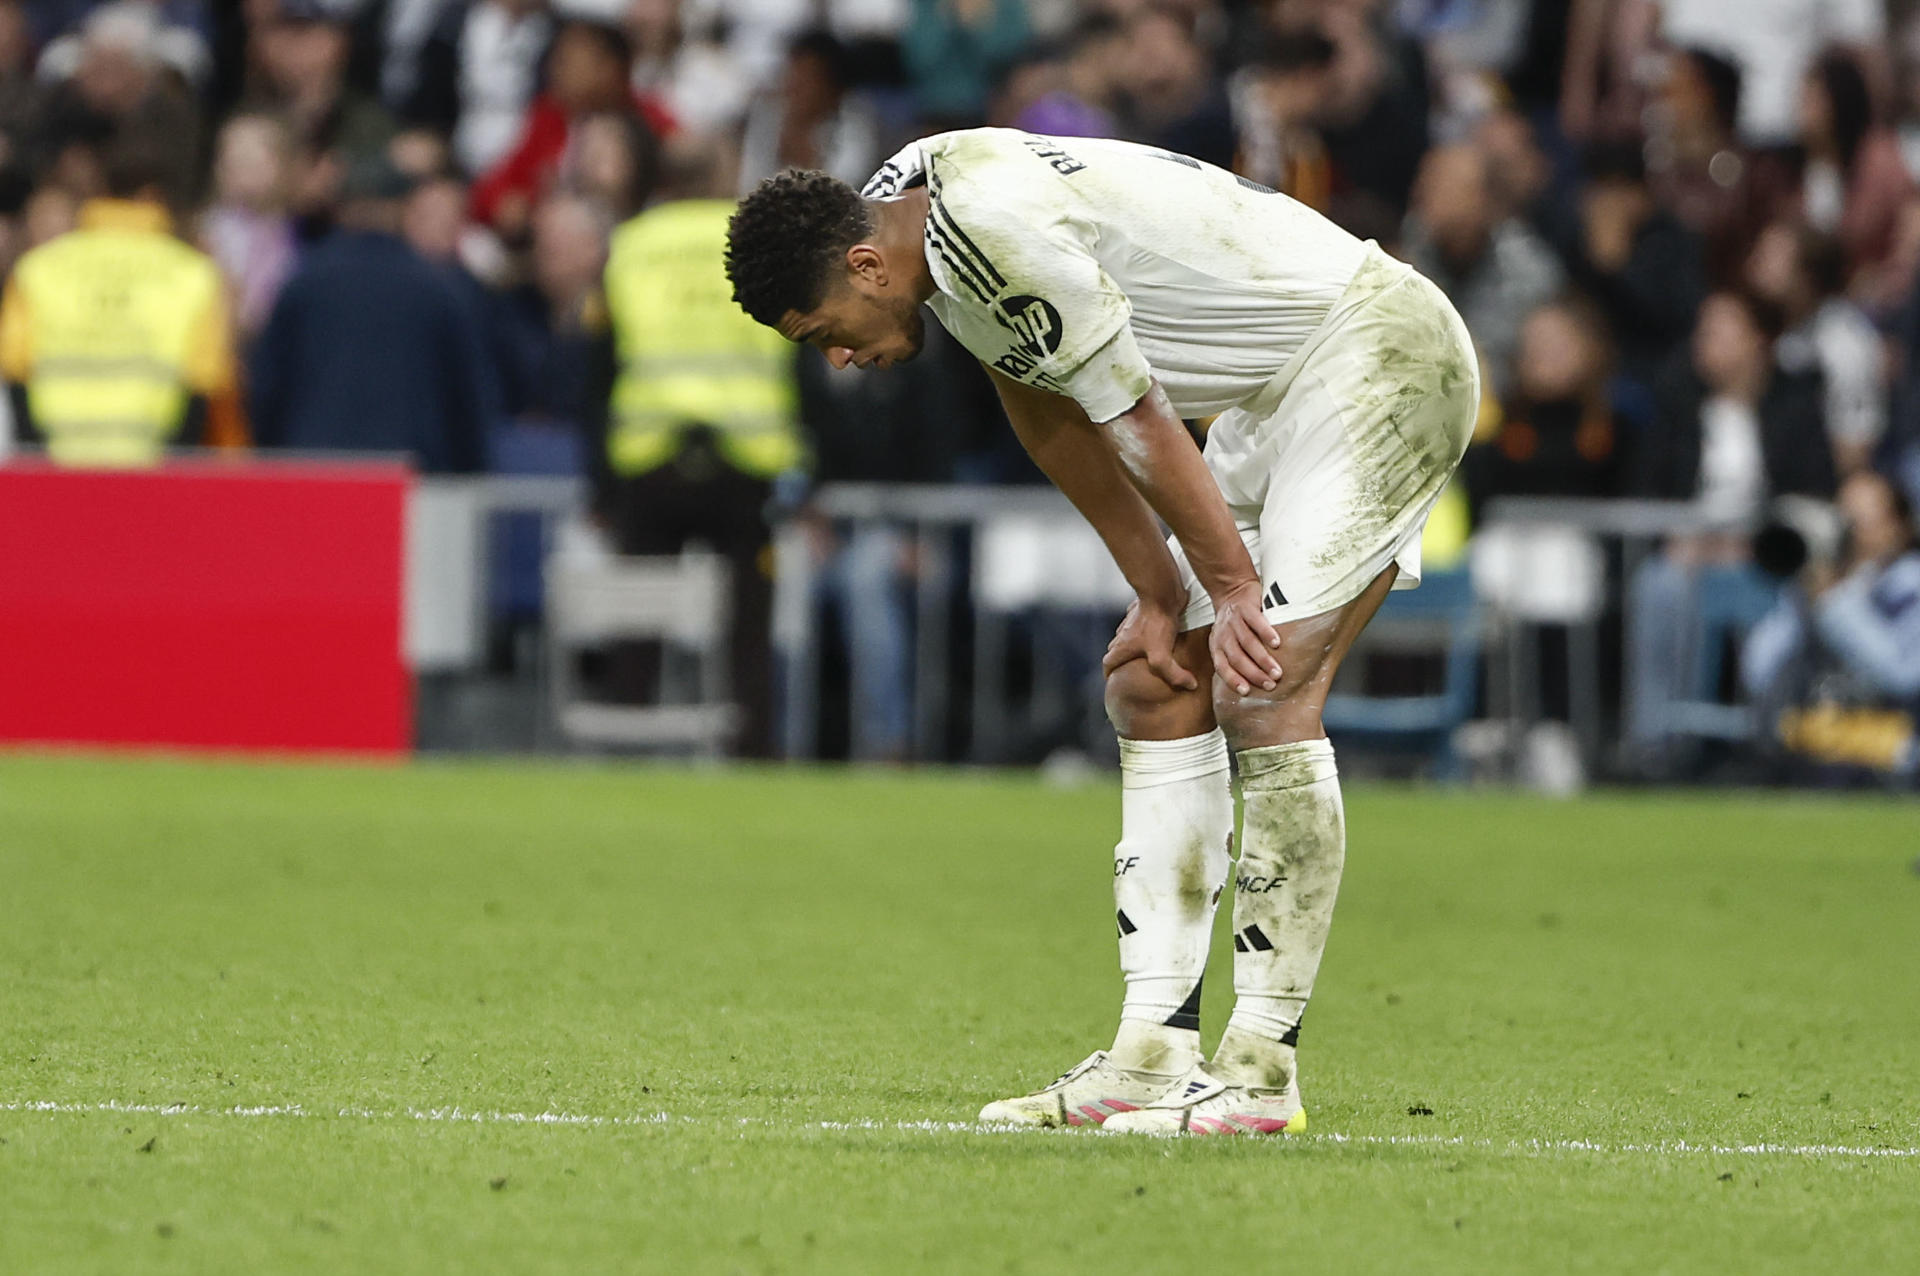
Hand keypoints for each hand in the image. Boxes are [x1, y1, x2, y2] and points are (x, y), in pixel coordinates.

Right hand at [1103, 599, 1198, 691]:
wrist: (1162, 593)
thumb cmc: (1157, 623)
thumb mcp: (1161, 655)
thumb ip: (1172, 674)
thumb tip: (1190, 685)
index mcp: (1121, 646)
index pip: (1108, 664)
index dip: (1110, 674)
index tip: (1115, 682)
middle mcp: (1123, 634)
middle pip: (1116, 651)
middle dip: (1121, 661)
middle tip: (1132, 671)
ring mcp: (1133, 622)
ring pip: (1128, 637)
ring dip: (1134, 646)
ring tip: (1148, 655)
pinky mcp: (1145, 613)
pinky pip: (1142, 626)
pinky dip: (1146, 633)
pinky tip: (1160, 636)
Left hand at [1208, 579, 1282, 695]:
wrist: (1232, 590)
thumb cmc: (1234, 624)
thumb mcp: (1226, 642)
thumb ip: (1234, 659)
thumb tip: (1253, 684)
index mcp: (1216, 646)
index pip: (1222, 667)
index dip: (1233, 680)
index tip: (1246, 691)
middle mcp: (1223, 635)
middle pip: (1237, 658)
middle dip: (1254, 674)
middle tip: (1270, 684)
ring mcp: (1234, 621)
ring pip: (1247, 643)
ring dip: (1263, 659)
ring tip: (1277, 671)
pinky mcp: (1246, 608)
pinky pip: (1256, 622)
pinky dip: (1266, 633)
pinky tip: (1277, 643)